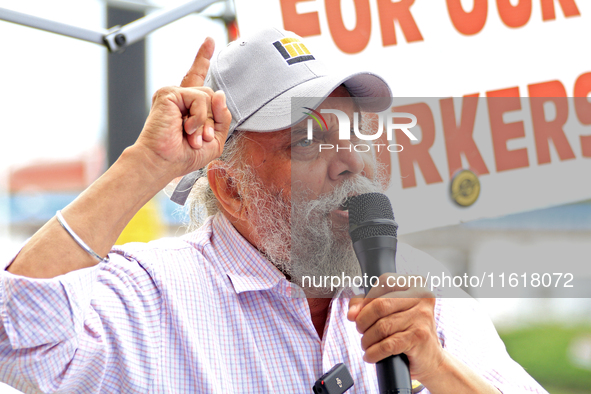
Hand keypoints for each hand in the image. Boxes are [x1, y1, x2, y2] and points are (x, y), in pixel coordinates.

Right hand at [135, 37, 231, 178]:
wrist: (162, 162)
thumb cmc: (184, 155)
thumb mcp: (214, 139)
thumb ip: (222, 118)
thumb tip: (219, 93)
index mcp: (188, 107)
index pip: (197, 78)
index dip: (203, 59)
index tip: (209, 41)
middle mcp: (180, 97)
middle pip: (212, 95)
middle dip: (212, 119)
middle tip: (200, 138)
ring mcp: (174, 94)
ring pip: (208, 96)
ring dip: (205, 121)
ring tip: (192, 136)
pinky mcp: (169, 93)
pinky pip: (199, 98)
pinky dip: (199, 117)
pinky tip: (187, 129)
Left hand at [347, 273, 443, 381]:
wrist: (431, 358)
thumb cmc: (408, 329)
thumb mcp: (391, 310)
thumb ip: (367, 304)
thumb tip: (352, 312)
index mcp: (415, 283)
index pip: (384, 282)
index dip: (366, 298)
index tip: (357, 313)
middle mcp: (422, 296)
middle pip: (380, 304)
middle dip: (363, 320)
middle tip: (360, 330)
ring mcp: (423, 316)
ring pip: (382, 326)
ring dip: (367, 339)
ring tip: (366, 344)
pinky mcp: (419, 337)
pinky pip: (387, 344)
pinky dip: (374, 352)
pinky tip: (371, 355)